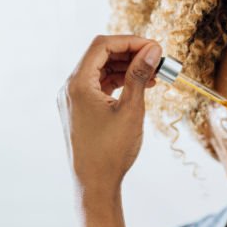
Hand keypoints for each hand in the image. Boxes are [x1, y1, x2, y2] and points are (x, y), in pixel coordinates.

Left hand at [57, 35, 161, 192]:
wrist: (94, 184)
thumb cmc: (110, 151)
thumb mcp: (131, 110)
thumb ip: (139, 75)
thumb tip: (152, 50)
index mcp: (78, 84)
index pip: (102, 45)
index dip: (130, 41)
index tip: (154, 48)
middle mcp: (70, 88)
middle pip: (100, 55)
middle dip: (130, 54)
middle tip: (157, 60)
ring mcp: (73, 99)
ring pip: (100, 70)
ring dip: (126, 68)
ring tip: (153, 75)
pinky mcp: (79, 110)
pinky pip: (98, 85)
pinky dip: (118, 82)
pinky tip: (139, 86)